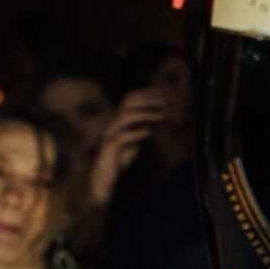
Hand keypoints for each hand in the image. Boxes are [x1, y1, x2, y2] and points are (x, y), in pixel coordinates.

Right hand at [88, 89, 167, 206]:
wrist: (105, 176)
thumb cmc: (121, 157)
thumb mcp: (137, 140)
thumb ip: (144, 127)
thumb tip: (158, 115)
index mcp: (118, 119)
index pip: (130, 99)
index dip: (145, 94)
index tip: (162, 92)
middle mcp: (113, 123)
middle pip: (127, 103)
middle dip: (147, 100)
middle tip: (164, 101)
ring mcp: (111, 134)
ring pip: (125, 117)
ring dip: (145, 114)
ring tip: (161, 116)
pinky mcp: (110, 147)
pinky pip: (123, 137)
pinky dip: (137, 133)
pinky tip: (149, 132)